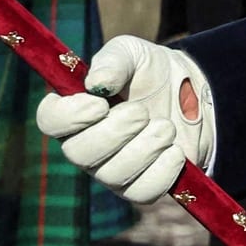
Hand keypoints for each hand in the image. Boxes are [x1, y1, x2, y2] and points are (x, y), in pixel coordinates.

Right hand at [35, 36, 215, 202]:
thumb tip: (97, 84)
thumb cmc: (151, 72)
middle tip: (142, 111)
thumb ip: (113, 60)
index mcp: (74, 110)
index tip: (99, 104)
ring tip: (166, 127)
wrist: (196, 93)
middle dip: (115, 131)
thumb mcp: (134, 53)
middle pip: (79, 154)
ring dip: (146, 147)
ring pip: (114, 175)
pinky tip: (175, 150)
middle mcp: (85, 145)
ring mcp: (111, 170)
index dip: (69, 116)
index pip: (49, 121)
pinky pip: (143, 192)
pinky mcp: (140, 187)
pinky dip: (164, 169)